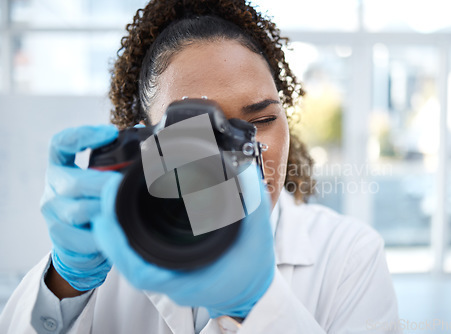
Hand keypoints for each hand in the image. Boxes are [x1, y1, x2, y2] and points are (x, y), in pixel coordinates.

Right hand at [40, 125, 119, 290]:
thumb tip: (144, 132)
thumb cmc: (95, 203)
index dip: (83, 135)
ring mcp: (53, 213)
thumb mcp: (100, 179)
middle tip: (125, 185)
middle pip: (75, 182)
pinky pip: (84, 237)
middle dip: (105, 184)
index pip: (61, 144)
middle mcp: (53, 187)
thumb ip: (115, 160)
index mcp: (61, 167)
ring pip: (80, 211)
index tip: (110, 133)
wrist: (79, 244)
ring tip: (125, 210)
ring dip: (106, 211)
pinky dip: (103, 236)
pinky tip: (117, 234)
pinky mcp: (59, 236)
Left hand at [93, 166, 274, 317]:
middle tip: (103, 196)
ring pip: (129, 259)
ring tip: (108, 201)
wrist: (251, 291)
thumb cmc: (252, 269)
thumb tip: (243, 173)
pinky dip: (125, 237)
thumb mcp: (256, 235)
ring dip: (115, 232)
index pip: (142, 270)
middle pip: (128, 261)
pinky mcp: (166, 269)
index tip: (105, 217)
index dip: (118, 245)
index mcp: (189, 277)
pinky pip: (138, 256)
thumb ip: (251, 203)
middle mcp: (172, 281)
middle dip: (110, 229)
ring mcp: (166, 276)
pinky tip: (122, 216)